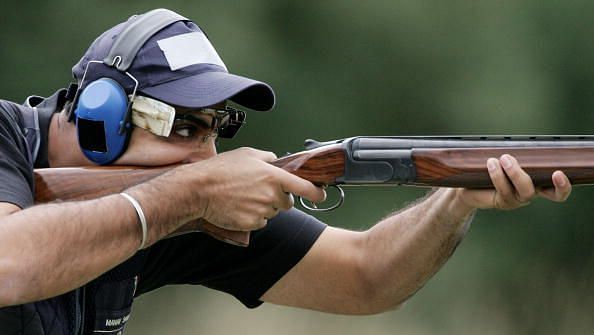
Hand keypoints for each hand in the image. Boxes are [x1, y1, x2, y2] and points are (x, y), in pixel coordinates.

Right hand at [178, 147, 325, 230]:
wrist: (199, 189)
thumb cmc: (221, 169)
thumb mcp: (247, 154)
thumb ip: (267, 157)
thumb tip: (276, 160)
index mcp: (273, 176)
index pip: (304, 187)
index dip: (315, 192)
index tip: (321, 194)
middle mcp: (271, 195)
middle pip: (286, 202)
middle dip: (278, 198)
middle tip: (259, 190)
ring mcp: (262, 211)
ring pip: (272, 212)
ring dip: (264, 207)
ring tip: (244, 197)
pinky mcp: (251, 224)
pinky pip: (260, 222)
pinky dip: (253, 217)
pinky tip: (240, 207)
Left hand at [456, 154, 571, 209]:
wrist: (471, 187)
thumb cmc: (492, 170)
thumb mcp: (506, 160)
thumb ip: (516, 153)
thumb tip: (519, 139)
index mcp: (538, 182)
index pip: (557, 190)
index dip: (563, 186)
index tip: (558, 173)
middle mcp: (531, 193)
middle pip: (548, 193)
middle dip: (545, 180)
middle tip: (521, 162)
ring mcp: (518, 200)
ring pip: (524, 190)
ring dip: (514, 172)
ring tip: (502, 158)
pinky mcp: (504, 202)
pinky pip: (505, 191)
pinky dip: (498, 175)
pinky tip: (491, 163)